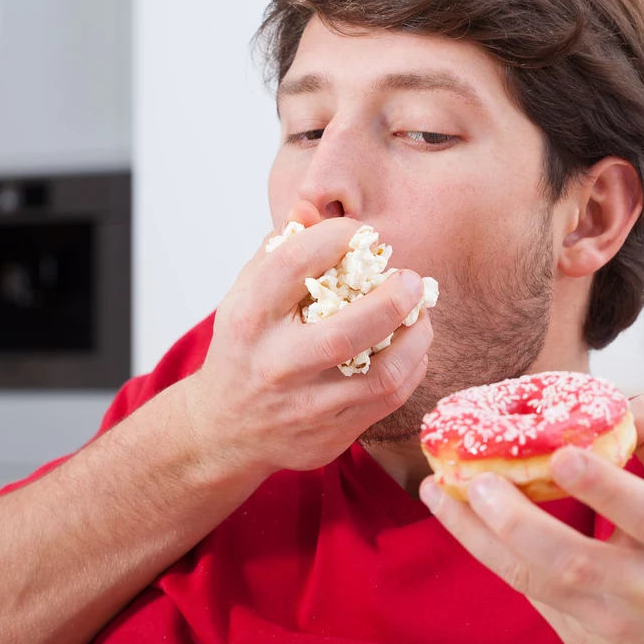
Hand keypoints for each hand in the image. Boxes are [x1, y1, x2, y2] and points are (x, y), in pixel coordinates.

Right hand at [186, 203, 432, 473]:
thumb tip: (311, 208)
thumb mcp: (245, 296)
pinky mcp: (329, 434)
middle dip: (392, 299)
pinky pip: (388, 399)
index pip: (294, 264)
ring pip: (380, 374)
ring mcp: (304, 406)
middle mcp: (274, 364)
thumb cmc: (244, 348)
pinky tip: (412, 348)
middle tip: (411, 279)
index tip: (361, 234)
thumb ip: (278, 252)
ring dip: (415, 338)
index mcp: (248, 318)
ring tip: (421, 314)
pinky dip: (412, 367)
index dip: (336, 238)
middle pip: (346, 332)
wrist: (223, 430)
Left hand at [421, 395, 643, 643]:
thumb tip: (614, 398)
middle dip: (514, 520)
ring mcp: (612, 624)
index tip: (559, 454)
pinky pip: (532, 595)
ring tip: (438, 494)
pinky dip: (498, 556)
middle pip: (570, 561)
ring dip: (477, 537)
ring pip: (533, 583)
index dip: (599, 485)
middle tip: (472, 479)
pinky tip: (467, 522)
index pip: (641, 512)